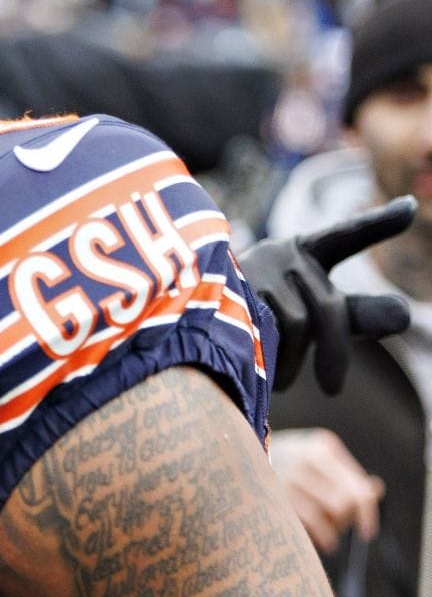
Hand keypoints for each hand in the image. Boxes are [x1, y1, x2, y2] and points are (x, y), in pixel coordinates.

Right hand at [240, 198, 414, 393]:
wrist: (188, 320)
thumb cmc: (258, 318)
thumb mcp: (309, 312)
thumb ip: (356, 315)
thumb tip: (402, 315)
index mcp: (305, 250)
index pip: (345, 237)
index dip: (377, 224)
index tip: (410, 209)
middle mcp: (281, 253)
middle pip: (328, 306)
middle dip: (335, 351)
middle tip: (333, 388)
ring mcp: (253, 269)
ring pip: (297, 323)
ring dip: (294, 362)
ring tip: (279, 379)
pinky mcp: (229, 291)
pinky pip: (267, 333)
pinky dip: (272, 361)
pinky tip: (262, 372)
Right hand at [266, 428, 383, 554]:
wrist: (233, 458)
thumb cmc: (284, 463)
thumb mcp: (317, 460)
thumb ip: (346, 476)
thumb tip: (375, 490)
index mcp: (322, 447)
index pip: (358, 487)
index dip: (367, 513)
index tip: (367, 532)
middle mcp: (305, 459)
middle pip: (345, 503)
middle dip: (345, 520)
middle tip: (336, 526)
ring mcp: (287, 478)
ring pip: (329, 515)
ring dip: (331, 530)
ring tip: (325, 534)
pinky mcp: (273, 495)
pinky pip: (310, 524)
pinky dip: (319, 536)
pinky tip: (318, 540)